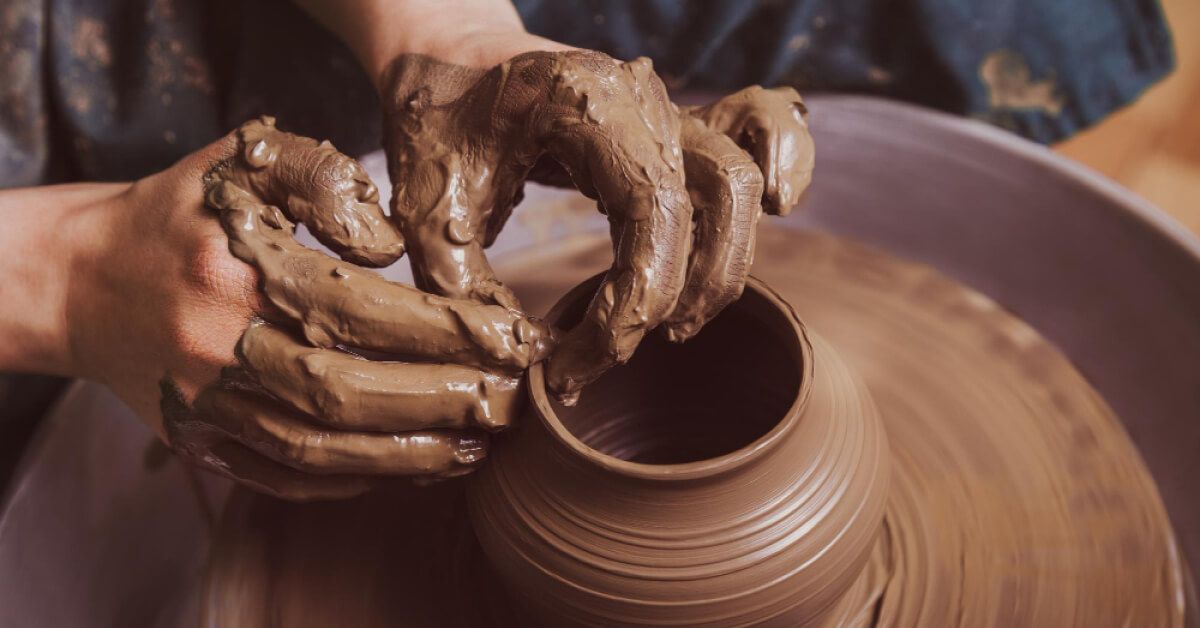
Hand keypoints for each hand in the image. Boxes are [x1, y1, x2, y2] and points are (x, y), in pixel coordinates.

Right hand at [71, 117, 552, 499]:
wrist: (82, 279)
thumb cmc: (182, 213)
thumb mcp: (246, 162)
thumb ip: (323, 179)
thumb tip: (390, 247)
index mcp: (237, 271)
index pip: (361, 311)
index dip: (443, 331)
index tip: (507, 337)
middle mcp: (218, 348)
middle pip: (347, 392)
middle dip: (440, 402)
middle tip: (511, 403)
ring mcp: (206, 405)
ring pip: (318, 449)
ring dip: (406, 456)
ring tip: (477, 448)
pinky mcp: (202, 441)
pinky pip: (282, 477)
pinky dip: (351, 482)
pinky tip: (408, 468)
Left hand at [380, 50, 813, 402]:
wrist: (448, 52)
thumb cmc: (437, 114)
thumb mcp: (428, 197)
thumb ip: (459, 279)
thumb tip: (516, 354)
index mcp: (589, 108)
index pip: (653, 218)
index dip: (628, 308)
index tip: (572, 362)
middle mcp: (645, 101)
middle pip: (721, 197)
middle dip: (686, 293)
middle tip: (621, 351)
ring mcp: (666, 107)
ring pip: (743, 175)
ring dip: (729, 258)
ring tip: (680, 323)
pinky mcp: (672, 122)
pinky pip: (755, 126)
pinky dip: (784, 157)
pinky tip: (782, 204)